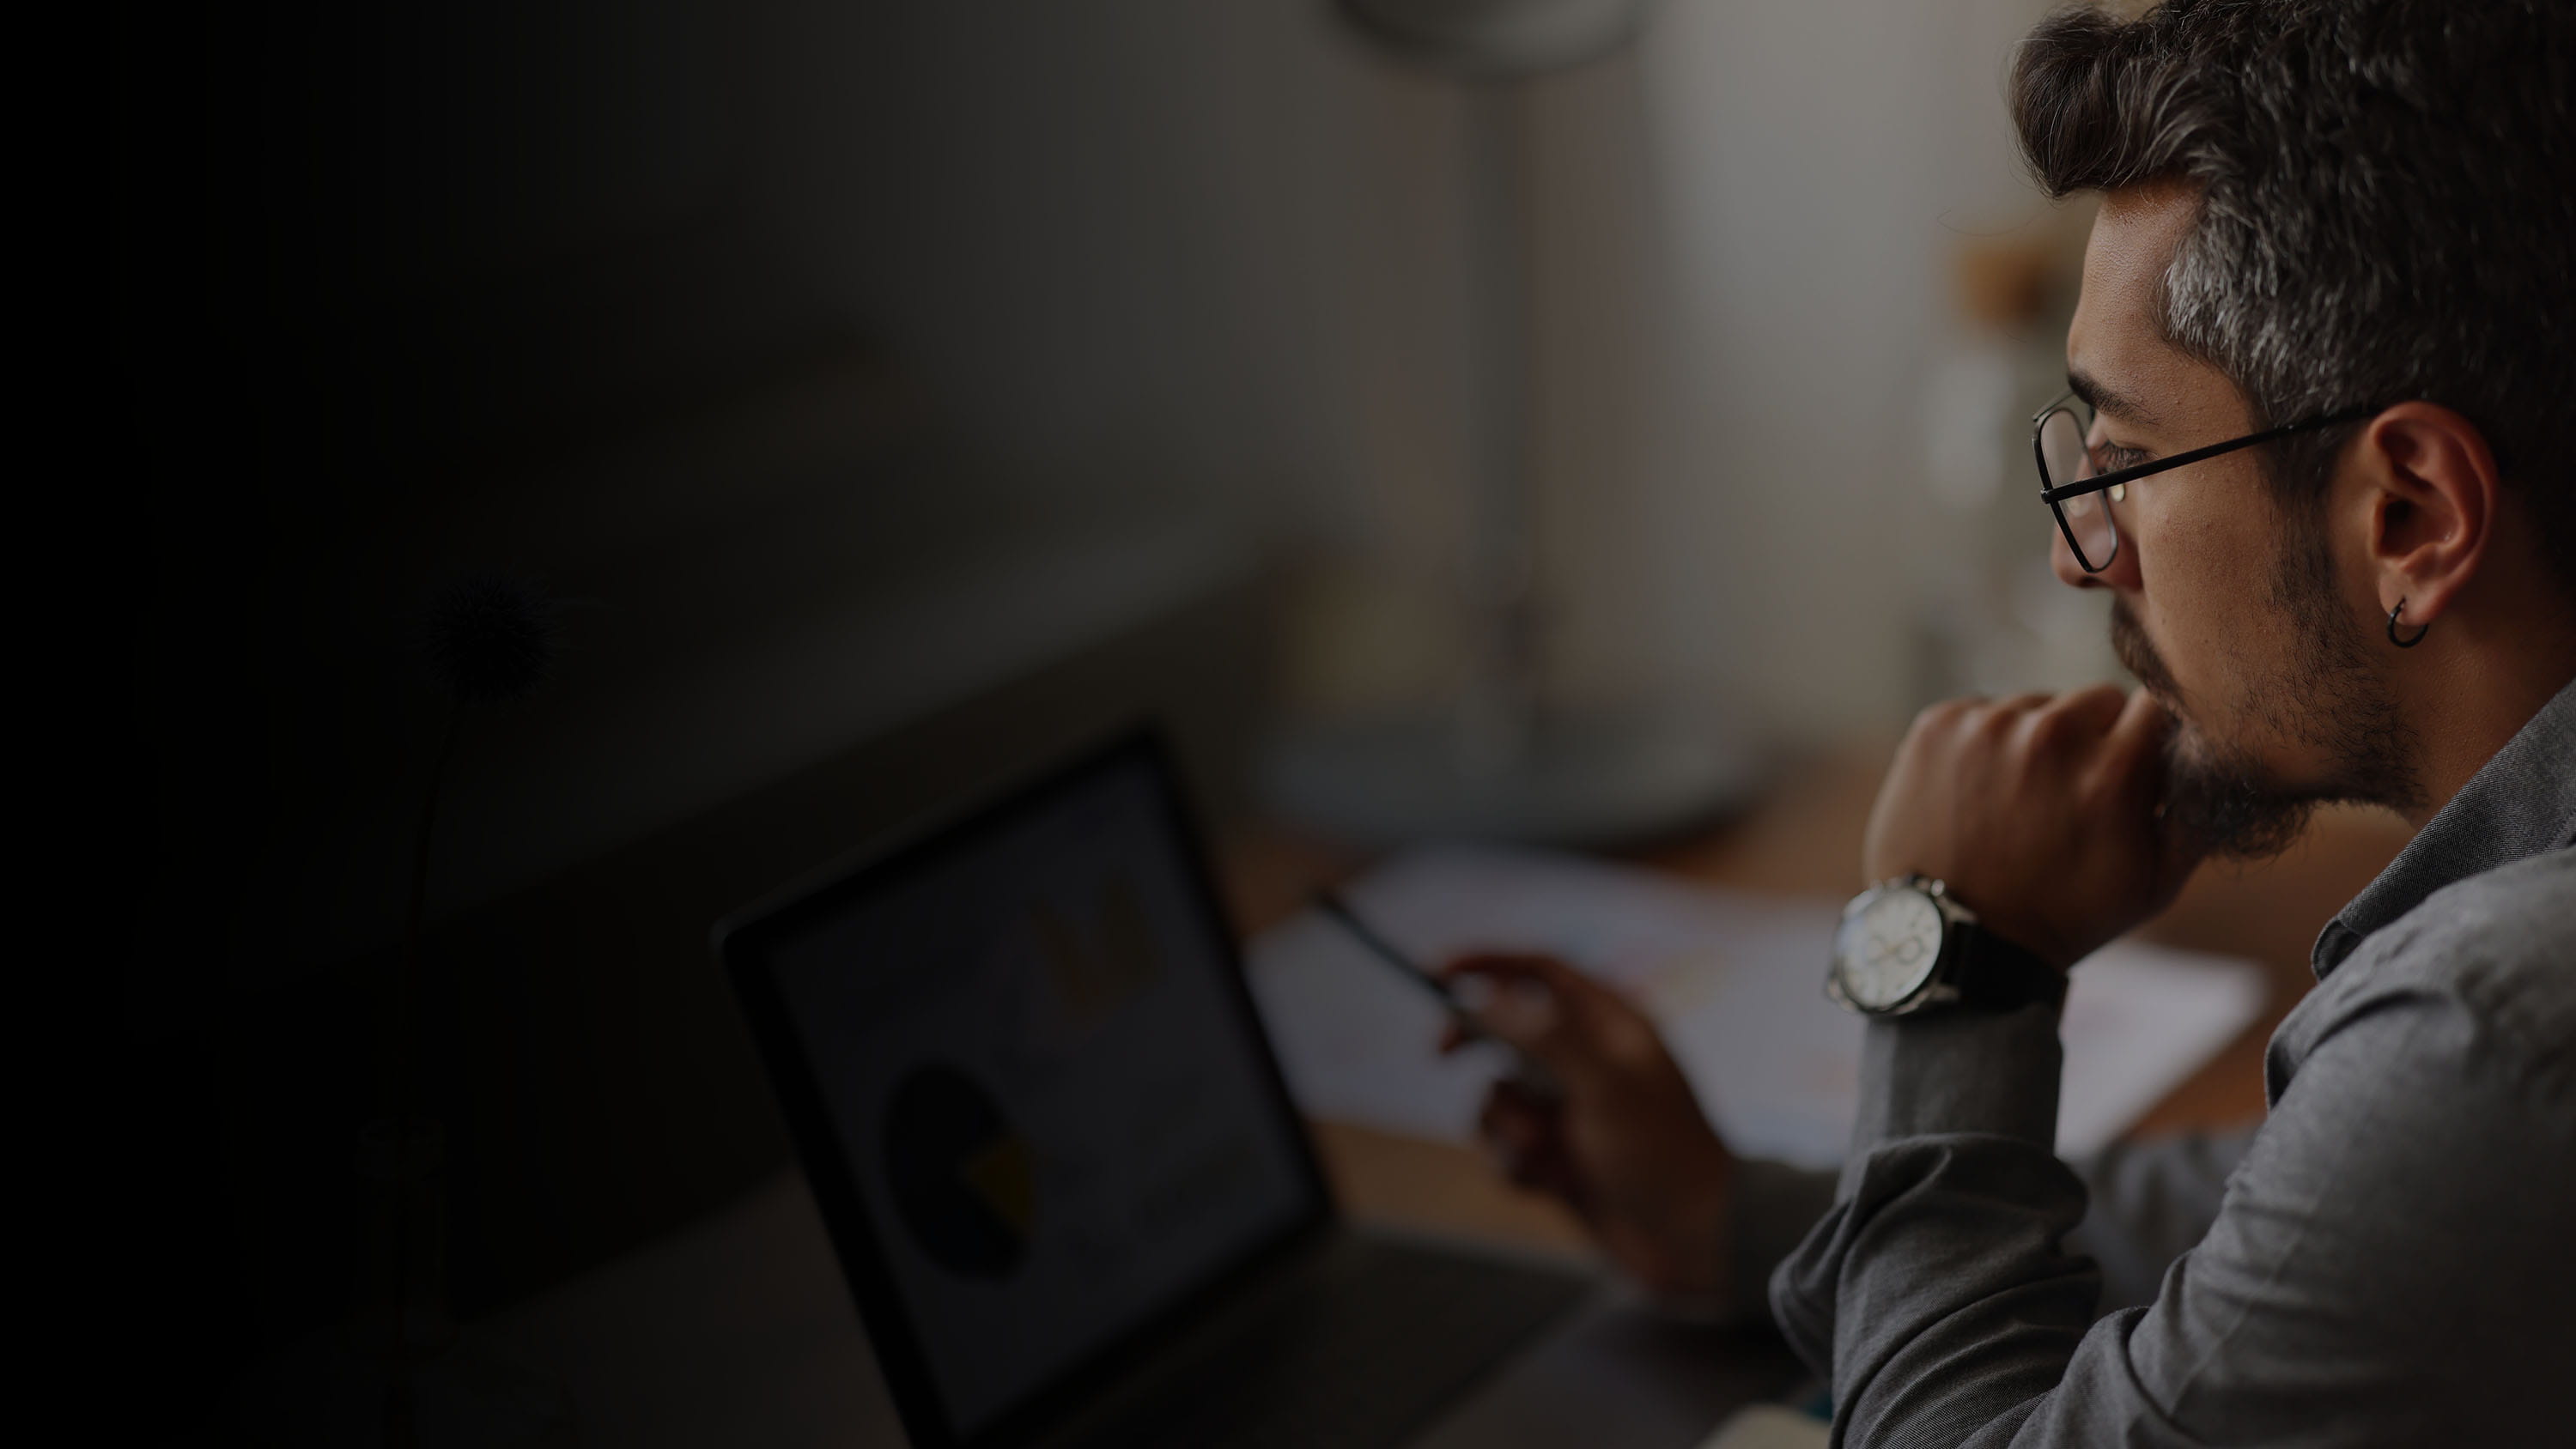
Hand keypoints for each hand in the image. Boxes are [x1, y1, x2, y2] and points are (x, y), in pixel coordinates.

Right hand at [1438, 953, 1737, 1303]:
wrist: (1693, 1241)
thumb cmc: (1661, 1153)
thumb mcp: (1604, 1084)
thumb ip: (1544, 1036)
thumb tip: (1486, 998)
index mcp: (1609, 1026)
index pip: (1539, 971)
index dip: (1488, 963)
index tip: (1439, 973)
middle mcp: (1586, 1062)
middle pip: (1507, 1029)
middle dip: (1476, 1045)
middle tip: (1442, 1052)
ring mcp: (1570, 1111)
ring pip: (1499, 1096)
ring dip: (1507, 1126)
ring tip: (1544, 1152)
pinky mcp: (1558, 1157)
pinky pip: (1507, 1147)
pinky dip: (1517, 1164)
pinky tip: (1550, 1184)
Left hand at [1863, 684, 2195, 969]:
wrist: (1957, 937)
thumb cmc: (2064, 915)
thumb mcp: (2156, 883)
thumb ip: (2200, 812)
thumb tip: (2223, 754)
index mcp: (2111, 770)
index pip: (2159, 703)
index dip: (2150, 736)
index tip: (2136, 765)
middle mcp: (2049, 736)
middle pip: (2097, 700)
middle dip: (2096, 739)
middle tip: (2074, 795)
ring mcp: (1986, 726)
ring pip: (2038, 706)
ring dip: (2038, 742)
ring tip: (2021, 803)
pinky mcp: (1939, 724)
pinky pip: (1983, 712)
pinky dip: (1987, 744)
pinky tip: (1982, 793)